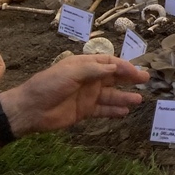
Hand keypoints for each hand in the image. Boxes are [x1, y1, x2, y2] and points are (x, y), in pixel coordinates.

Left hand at [0, 54, 147, 136]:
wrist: (29, 110)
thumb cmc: (48, 85)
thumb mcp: (71, 72)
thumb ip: (94, 69)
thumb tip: (115, 68)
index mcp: (84, 66)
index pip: (109, 63)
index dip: (123, 66)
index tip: (136, 71)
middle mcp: (89, 79)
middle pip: (113, 78)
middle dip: (129, 78)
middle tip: (145, 79)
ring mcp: (87, 96)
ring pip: (111, 95)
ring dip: (124, 97)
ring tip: (139, 99)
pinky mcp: (84, 111)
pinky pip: (103, 110)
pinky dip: (114, 111)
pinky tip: (125, 112)